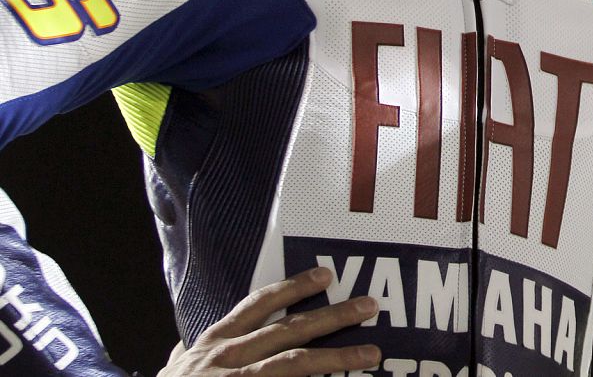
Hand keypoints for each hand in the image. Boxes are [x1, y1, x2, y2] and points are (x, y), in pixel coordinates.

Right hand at [158, 266, 380, 375]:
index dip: (293, 288)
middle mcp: (226, 359)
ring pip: (293, 364)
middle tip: (370, 305)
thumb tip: (182, 349)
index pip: (257, 306)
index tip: (325, 275)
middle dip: (332, 316)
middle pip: (288, 331)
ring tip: (372, 354)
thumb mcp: (171, 374)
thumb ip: (182, 359)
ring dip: (337, 358)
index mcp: (213, 344)